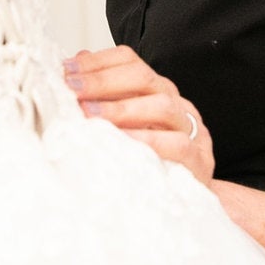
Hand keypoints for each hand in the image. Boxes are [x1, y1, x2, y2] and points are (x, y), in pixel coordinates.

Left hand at [62, 46, 214, 185]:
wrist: (188, 204)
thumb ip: (101, 100)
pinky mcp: (198, 160)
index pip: (129, 60)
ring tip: (90, 115)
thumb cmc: (150, 162)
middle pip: (144, 78)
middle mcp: (174, 104)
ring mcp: (190, 130)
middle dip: (103, 81)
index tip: (67, 71)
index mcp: (156, 91)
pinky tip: (121, 142)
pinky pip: (176, 144)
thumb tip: (70, 72)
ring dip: (122, 108)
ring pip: (163, 106)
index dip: (97, 61)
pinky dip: (147, 141)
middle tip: (73, 90)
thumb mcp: (124, 128)